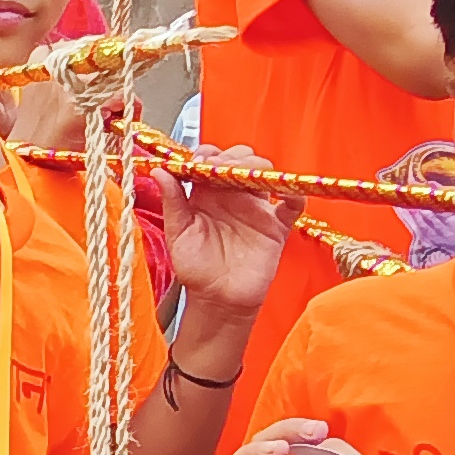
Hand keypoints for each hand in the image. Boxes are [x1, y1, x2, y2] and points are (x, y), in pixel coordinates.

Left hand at [153, 143, 291, 315]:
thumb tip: (159, 171)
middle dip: (233, 156)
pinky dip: (295, 194)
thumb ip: (172, 201)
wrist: (217, 299)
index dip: (207, 154)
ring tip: (245, 176)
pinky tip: (287, 192)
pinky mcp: (275, 226)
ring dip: (257, 167)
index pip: (210, 160)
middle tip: (224, 167)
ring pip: (264, 173)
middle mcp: (231, 196)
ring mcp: (255, 208)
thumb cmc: (195, 269)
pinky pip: (292, 205)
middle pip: (240, 159)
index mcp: (205, 194)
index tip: (201, 161)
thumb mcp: (177, 233)